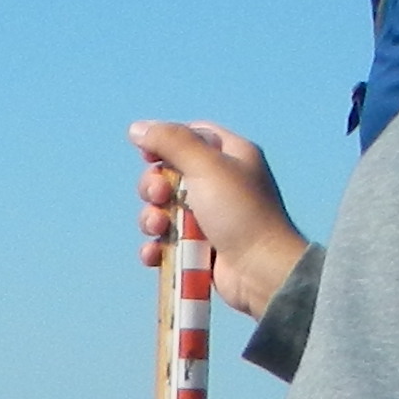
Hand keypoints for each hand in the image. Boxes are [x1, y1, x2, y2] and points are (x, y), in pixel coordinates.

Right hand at [128, 121, 311, 320]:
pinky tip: (156, 254)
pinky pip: (166, 242)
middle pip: (169, 173)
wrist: (261, 270)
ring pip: (162, 210)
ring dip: (151, 219)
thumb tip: (137, 128)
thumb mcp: (207, 166)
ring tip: (160, 228)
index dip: (165, 142)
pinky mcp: (200, 248)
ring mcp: (210, 218)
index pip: (192, 135)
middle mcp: (221, 184)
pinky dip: (156, 247)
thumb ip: (171, 142)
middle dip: (153, 187)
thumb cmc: (240, 212)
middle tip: (160, 196)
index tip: (148, 155)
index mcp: (232, 156)